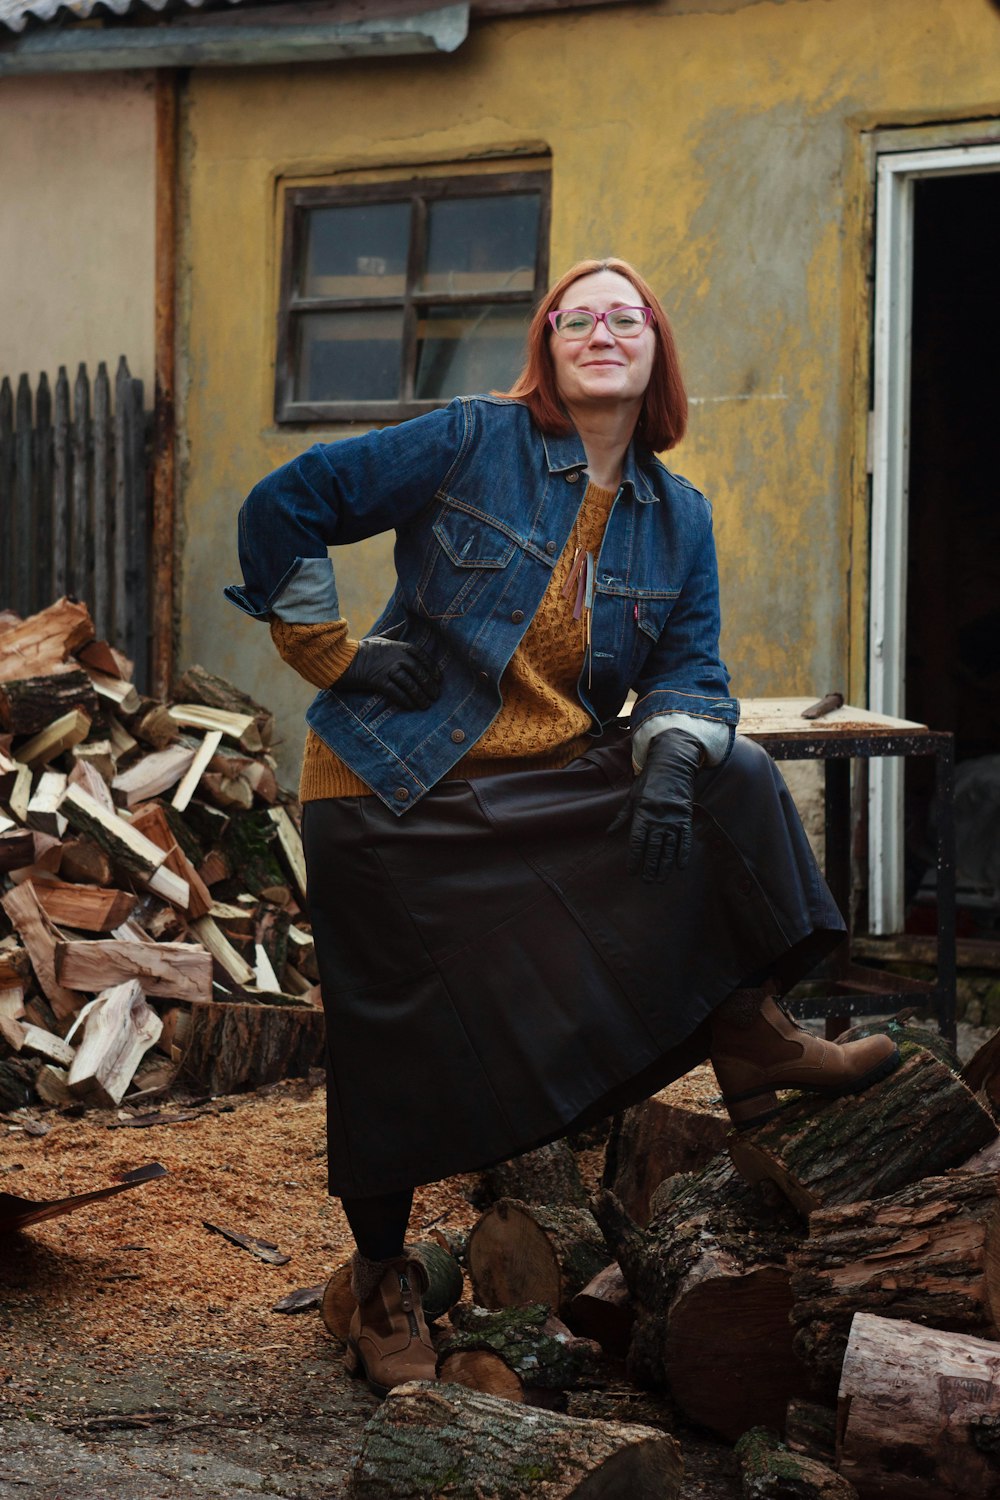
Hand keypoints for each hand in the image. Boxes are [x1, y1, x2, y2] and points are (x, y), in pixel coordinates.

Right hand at [336, 637, 441, 709]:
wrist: (342, 659)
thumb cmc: (363, 649)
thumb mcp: (381, 637)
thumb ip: (395, 631)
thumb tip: (405, 621)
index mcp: (400, 646)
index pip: (422, 657)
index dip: (432, 668)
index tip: (438, 679)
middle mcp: (396, 657)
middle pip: (419, 672)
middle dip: (429, 685)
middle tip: (435, 696)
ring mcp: (388, 669)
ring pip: (410, 685)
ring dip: (419, 696)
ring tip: (425, 705)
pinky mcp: (379, 681)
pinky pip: (396, 693)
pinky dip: (405, 701)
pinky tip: (410, 706)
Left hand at [608, 727, 702, 881]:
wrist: (671, 766)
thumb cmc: (648, 782)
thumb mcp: (631, 797)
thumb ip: (621, 817)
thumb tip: (608, 833)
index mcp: (642, 814)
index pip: (637, 841)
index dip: (634, 858)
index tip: (632, 871)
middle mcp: (658, 819)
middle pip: (653, 848)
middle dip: (650, 866)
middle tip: (647, 881)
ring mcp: (673, 819)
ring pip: (668, 847)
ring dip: (664, 865)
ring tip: (660, 880)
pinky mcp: (685, 818)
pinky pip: (685, 839)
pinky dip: (683, 853)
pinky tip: (680, 866)